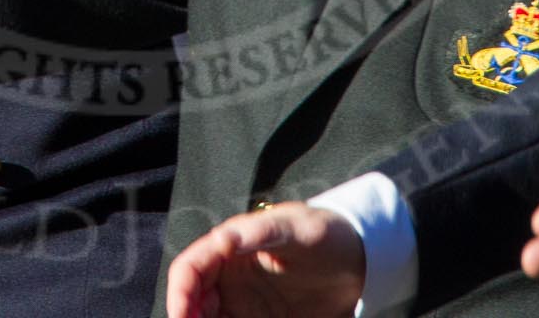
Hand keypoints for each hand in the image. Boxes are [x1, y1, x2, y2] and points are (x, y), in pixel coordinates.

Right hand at [165, 203, 364, 317]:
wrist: (359, 262)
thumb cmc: (327, 234)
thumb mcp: (300, 230)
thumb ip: (263, 231)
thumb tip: (224, 237)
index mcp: (228, 246)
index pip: (188, 269)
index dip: (179, 294)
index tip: (182, 317)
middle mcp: (227, 275)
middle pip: (192, 302)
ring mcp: (240, 301)